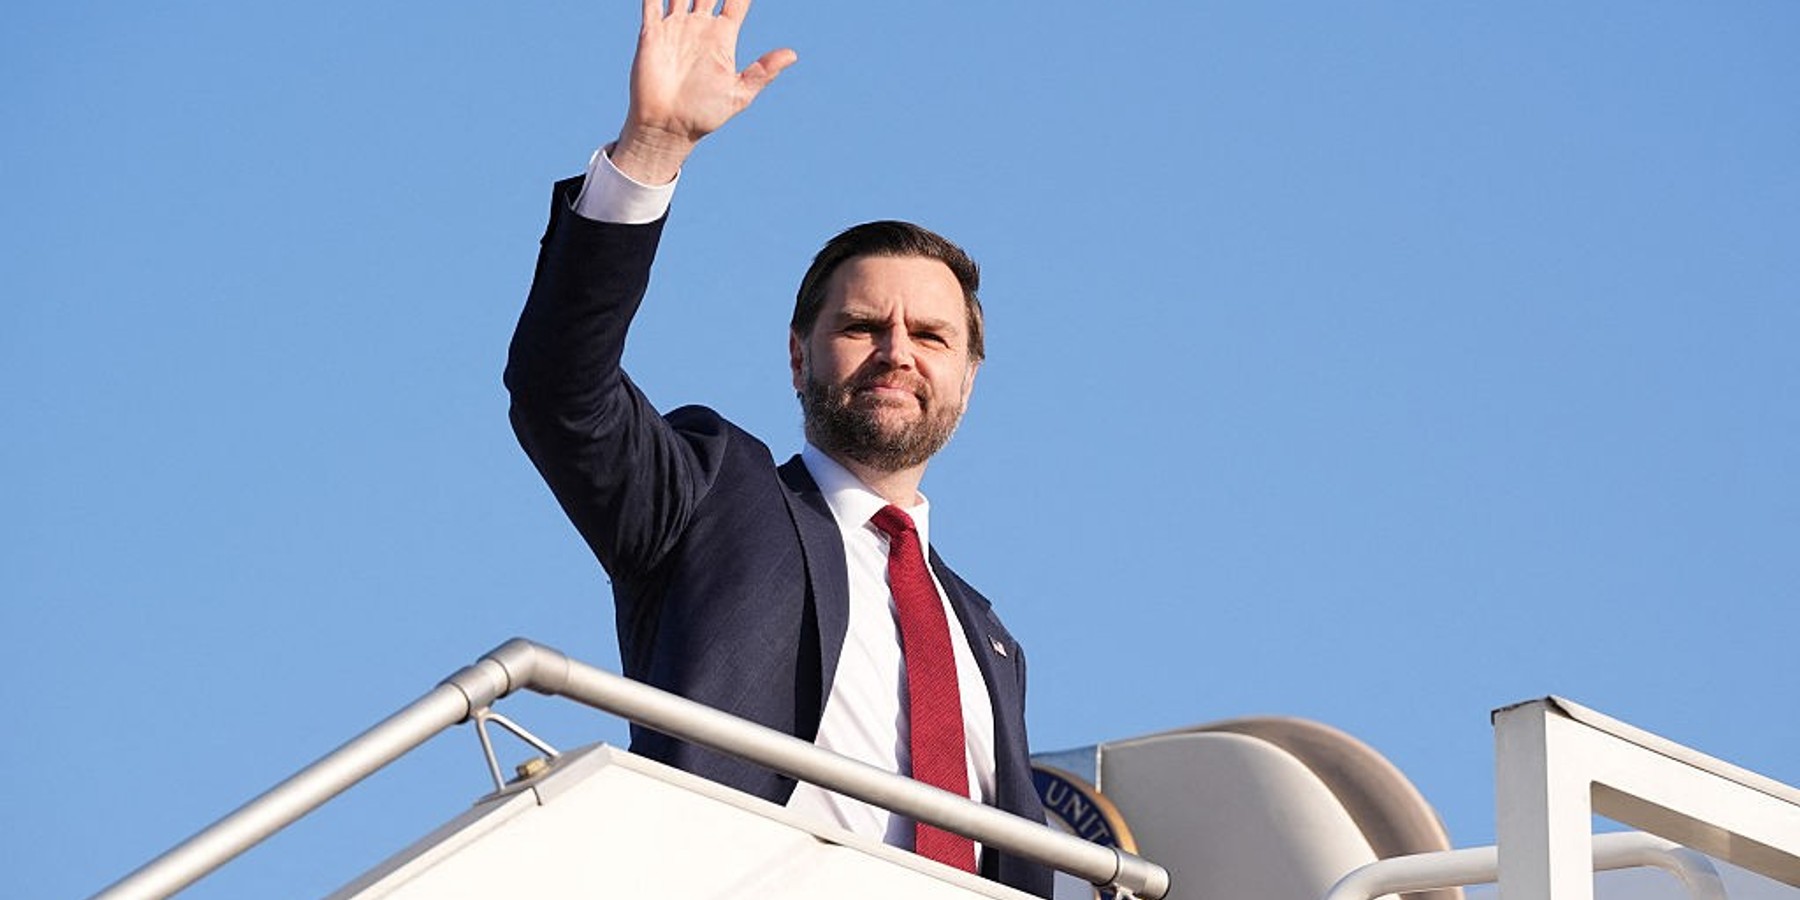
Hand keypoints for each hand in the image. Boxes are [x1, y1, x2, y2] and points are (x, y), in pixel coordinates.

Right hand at [611, 0, 796, 183]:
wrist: (669, 128)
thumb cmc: (705, 115)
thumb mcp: (739, 94)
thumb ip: (763, 71)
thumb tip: (792, 54)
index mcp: (723, 38)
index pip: (737, 1)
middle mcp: (699, 28)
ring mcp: (675, 28)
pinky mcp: (652, 34)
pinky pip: (652, 2)